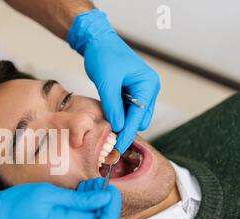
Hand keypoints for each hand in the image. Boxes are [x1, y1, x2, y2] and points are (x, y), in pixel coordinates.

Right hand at [0, 181, 119, 218]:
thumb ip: (80, 198)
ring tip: (81, 189)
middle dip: (100, 203)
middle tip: (93, 183)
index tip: (107, 186)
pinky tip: (72, 202)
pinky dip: (79, 217)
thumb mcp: (48, 194)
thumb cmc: (16, 205)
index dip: (110, 202)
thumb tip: (105, 197)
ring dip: (90, 209)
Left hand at [68, 9, 159, 153]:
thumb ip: (113, 105)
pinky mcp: (128, 93)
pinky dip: (117, 117)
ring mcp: (139, 92)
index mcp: (148, 85)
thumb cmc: (104, 56)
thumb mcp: (107, 81)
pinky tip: (107, 123)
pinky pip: (125, 111)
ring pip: (132, 117)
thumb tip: (118, 127)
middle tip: (109, 144)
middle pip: (139, 119)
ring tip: (106, 135)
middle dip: (126, 131)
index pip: (139, 116)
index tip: (118, 149)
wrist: (98, 42)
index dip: (128, 133)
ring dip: (121, 124)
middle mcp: (147, 89)